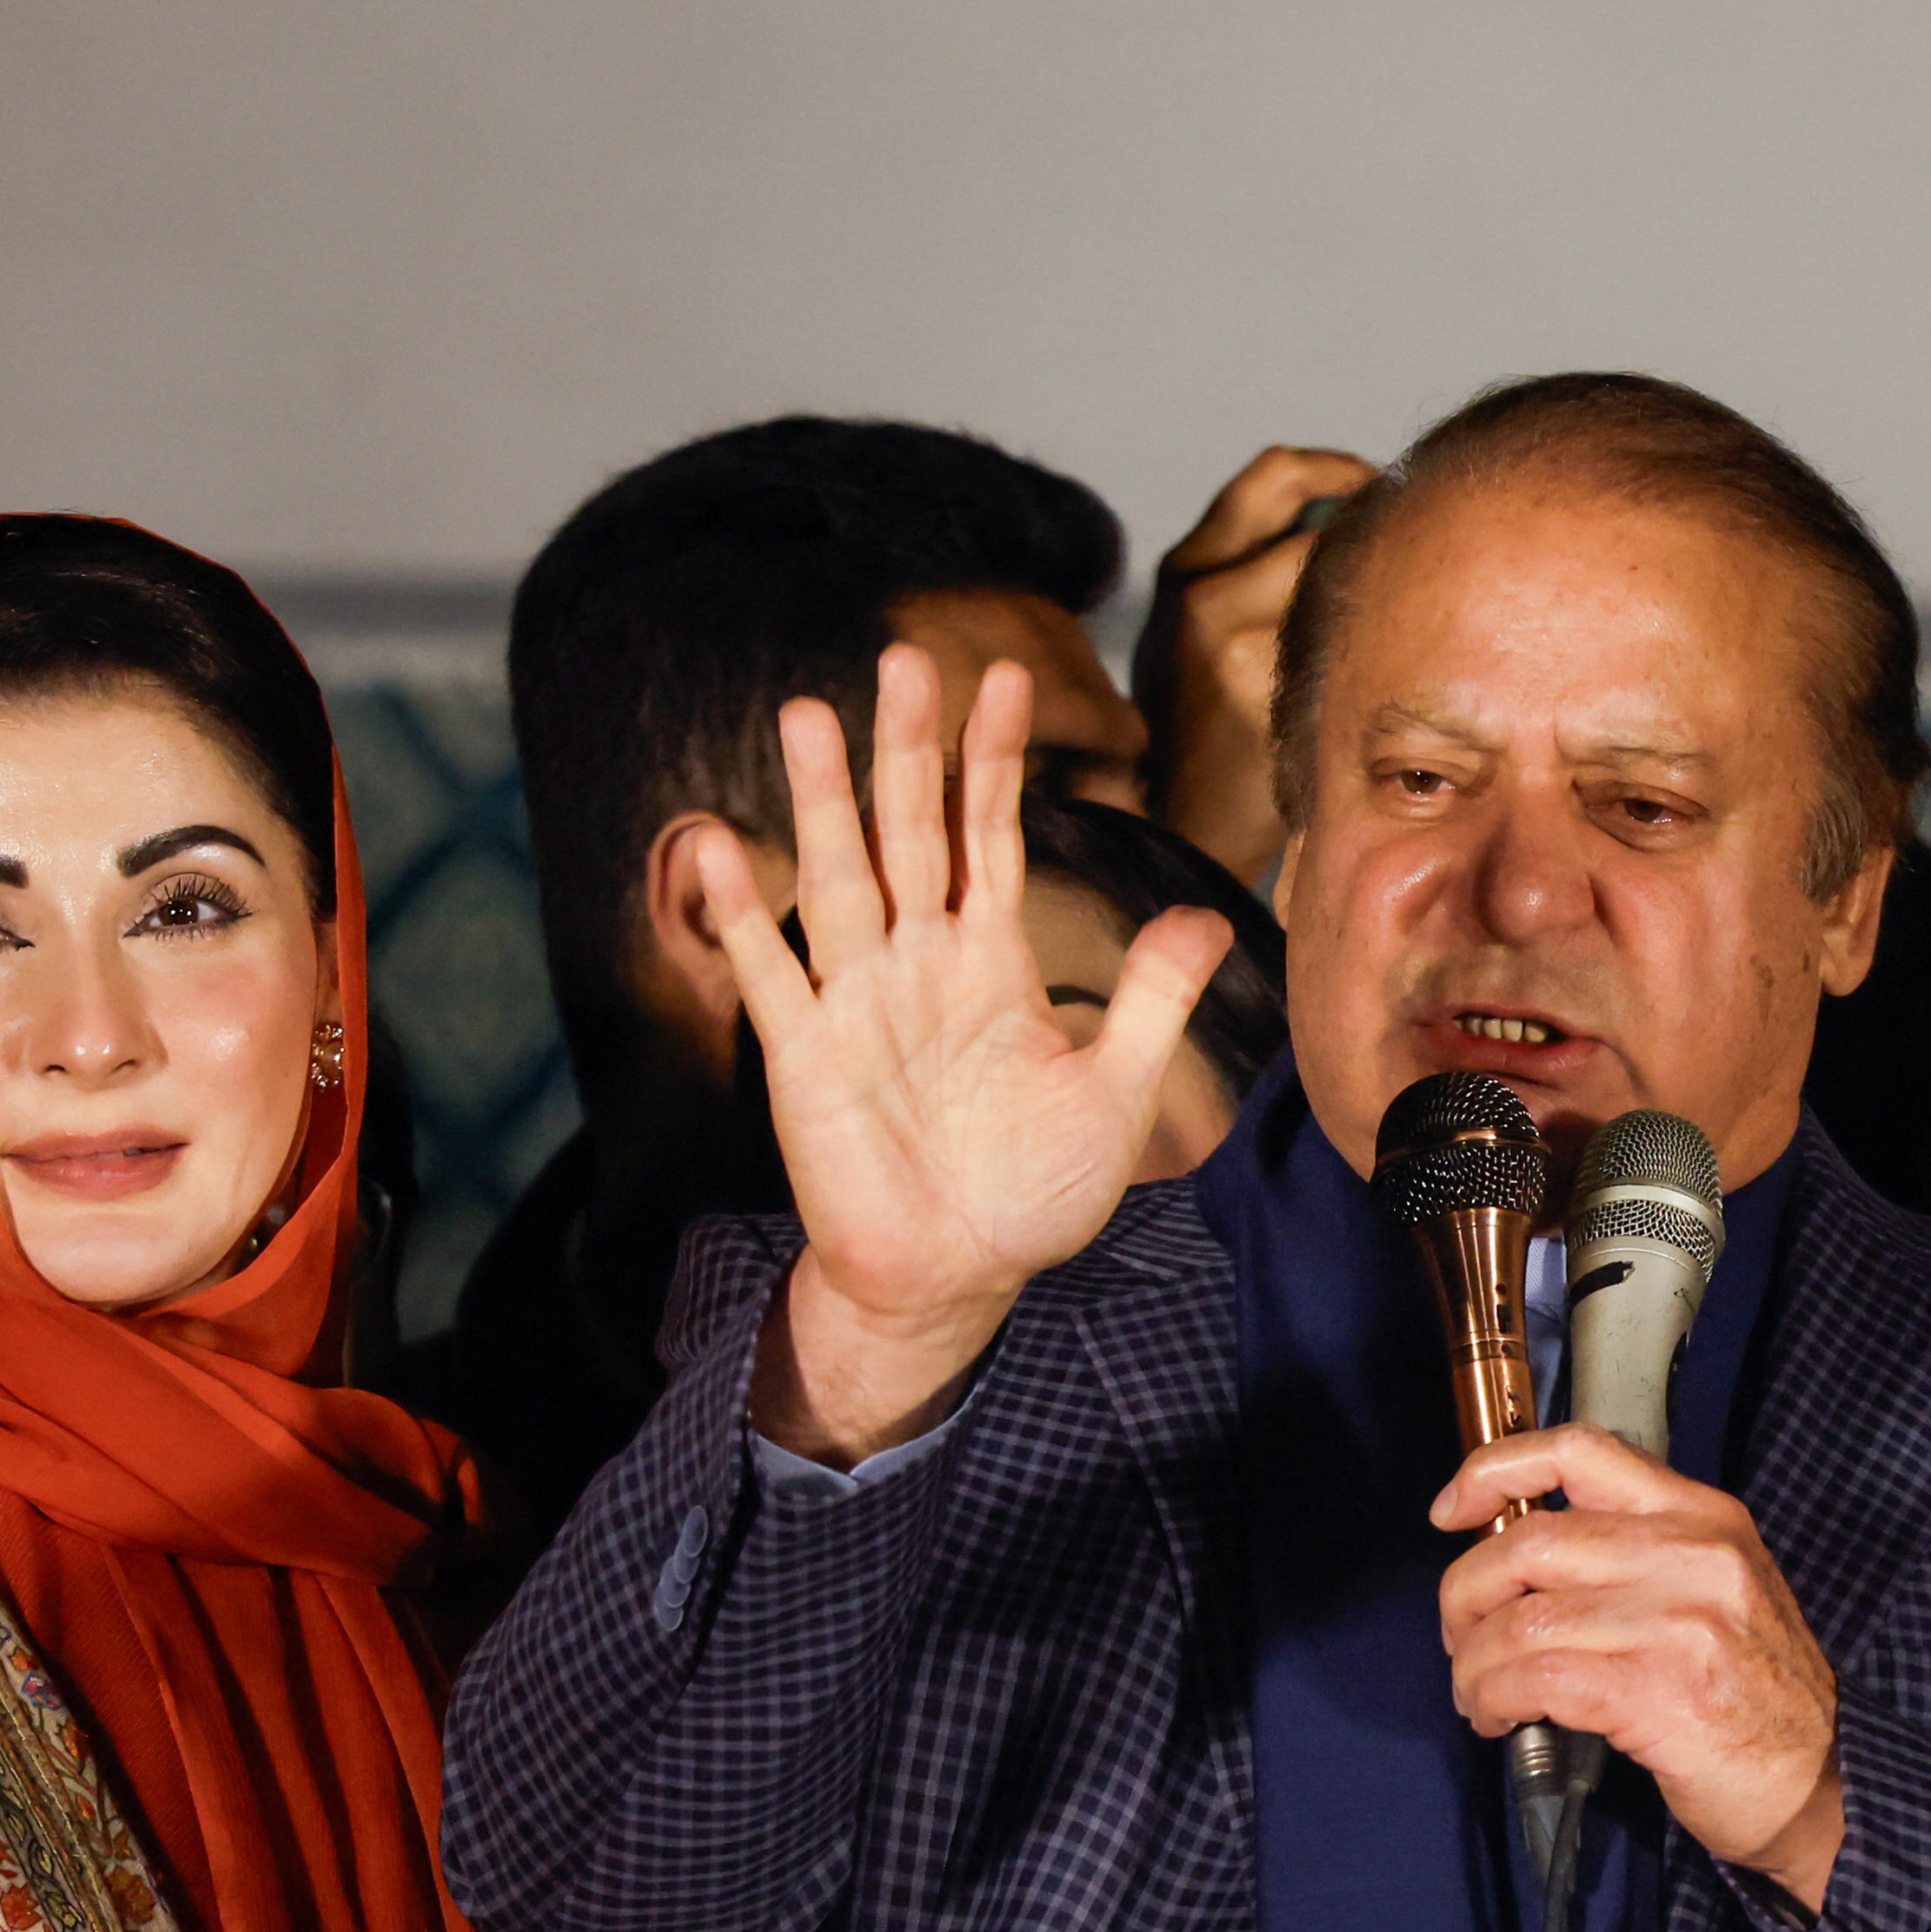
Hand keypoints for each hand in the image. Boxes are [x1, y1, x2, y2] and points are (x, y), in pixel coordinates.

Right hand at [705, 649, 1229, 1462]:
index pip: (991, 836)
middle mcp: (918, 964)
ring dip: (822, 802)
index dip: (996, 761)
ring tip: (808, 715)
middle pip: (910, 833)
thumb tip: (1210, 917)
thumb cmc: (1030, 1191)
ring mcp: (857, 1003)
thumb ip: (1152, 1004)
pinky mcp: (805, 1056)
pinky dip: (745, 913)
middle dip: (907, 749)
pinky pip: (771, 974)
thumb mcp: (1117, 1095)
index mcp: (991, 961)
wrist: (957, 1275)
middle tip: (904, 656)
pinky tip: (720, 845)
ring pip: (840, 880)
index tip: (1007, 676)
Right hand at [1132, 443, 1375, 877]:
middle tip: (1418, 543)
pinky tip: (1394, 673)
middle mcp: (1201, 593)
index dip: (1343, 471)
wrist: (1169, 821)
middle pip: (1317, 510)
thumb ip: (1251, 579)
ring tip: (1412, 613)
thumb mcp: (1200, 639)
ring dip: (1382, 583)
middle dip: (1376, 515)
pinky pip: (1343, 641)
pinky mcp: (1259, 690)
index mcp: (1187, 569)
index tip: (1386, 494)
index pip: (1276, 476)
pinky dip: (1379, 645)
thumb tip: (1351, 527)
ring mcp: (1228, 641)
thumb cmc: (1204, 732)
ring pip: (1335, 574)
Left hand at [1431, 1422, 1845, 1907]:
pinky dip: (1497, 1698)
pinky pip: (1537, 1680)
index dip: (1496, 1470)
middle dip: (1465, 1594)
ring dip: (1474, 1664)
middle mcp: (1693, 1555)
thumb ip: (1637, 1556)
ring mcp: (1678, 1622)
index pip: (1582, 1451)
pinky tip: (1499, 1717)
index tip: (1450, 1510)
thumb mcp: (1718, 1590)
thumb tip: (1519, 1556)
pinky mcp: (1658, 1692)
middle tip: (1460, 1638)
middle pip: (1529, 1543)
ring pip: (1521, 1621)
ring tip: (1478, 1693)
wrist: (1823, 1782)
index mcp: (1703, 1516)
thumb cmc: (1758, 1695)